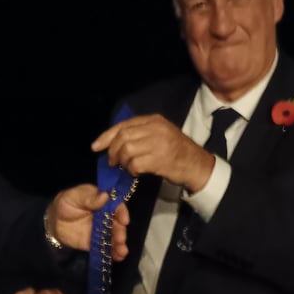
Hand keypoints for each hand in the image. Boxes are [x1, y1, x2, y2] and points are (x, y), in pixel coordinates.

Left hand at [45, 184, 129, 261]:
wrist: (53, 222)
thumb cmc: (64, 204)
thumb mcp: (74, 196)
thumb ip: (89, 197)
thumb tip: (105, 196)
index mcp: (102, 201)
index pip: (115, 205)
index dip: (121, 212)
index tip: (124, 220)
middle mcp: (105, 216)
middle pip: (117, 223)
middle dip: (120, 231)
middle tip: (120, 239)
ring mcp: (102, 230)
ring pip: (114, 236)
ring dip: (120, 244)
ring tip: (122, 252)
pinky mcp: (96, 242)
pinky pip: (107, 247)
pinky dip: (114, 252)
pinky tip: (118, 257)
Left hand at [91, 114, 214, 192]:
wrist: (197, 165)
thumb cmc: (176, 152)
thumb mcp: (160, 135)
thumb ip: (140, 134)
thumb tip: (113, 143)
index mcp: (154, 120)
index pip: (123, 125)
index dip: (106, 136)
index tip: (96, 147)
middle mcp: (156, 128)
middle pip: (122, 137)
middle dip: (112, 151)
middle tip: (113, 162)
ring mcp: (158, 143)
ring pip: (127, 150)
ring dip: (122, 162)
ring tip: (126, 168)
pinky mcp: (160, 159)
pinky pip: (135, 164)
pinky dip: (131, 170)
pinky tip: (136, 172)